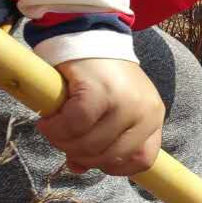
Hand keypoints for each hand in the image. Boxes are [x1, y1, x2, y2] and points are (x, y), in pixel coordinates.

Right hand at [39, 58, 164, 175]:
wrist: (89, 33)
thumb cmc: (100, 76)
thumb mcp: (111, 109)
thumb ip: (100, 140)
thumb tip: (78, 168)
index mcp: (153, 116)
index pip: (142, 160)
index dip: (113, 167)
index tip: (91, 157)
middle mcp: (145, 111)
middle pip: (108, 157)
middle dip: (79, 153)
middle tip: (62, 137)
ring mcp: (124, 102)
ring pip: (89, 145)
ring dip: (63, 142)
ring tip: (54, 127)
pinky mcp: (99, 93)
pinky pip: (73, 127)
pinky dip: (55, 129)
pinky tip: (48, 120)